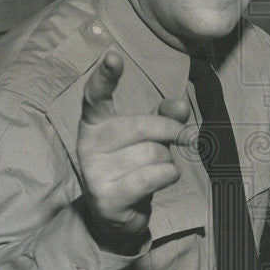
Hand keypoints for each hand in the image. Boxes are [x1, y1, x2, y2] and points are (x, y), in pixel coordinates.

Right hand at [77, 50, 192, 252]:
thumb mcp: (151, 137)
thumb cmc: (133, 165)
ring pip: (153, 153)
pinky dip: (168, 175)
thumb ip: (165, 116)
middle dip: (170, 132)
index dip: (105, 76)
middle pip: (143, 125)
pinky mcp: (107, 197)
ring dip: (167, 160)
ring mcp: (94, 172)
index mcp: (95, 123)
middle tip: (180, 139)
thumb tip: (181, 106)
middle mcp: (88, 144)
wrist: (116, 213)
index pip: (96, 96)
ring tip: (155, 168)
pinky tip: (163, 178)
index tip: (113, 56)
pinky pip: (152, 177)